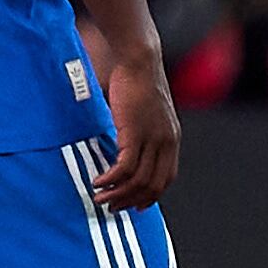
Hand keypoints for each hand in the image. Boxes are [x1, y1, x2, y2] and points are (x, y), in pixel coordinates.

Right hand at [92, 51, 181, 209]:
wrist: (139, 61)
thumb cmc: (136, 83)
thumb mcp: (143, 113)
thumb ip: (138, 133)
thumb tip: (121, 147)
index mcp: (171, 139)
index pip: (166, 178)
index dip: (151, 196)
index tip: (134, 206)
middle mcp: (166, 142)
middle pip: (153, 185)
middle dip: (131, 201)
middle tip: (111, 207)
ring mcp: (153, 139)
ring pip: (137, 180)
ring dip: (117, 193)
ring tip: (99, 198)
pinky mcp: (136, 133)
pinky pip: (124, 167)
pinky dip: (110, 179)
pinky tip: (97, 182)